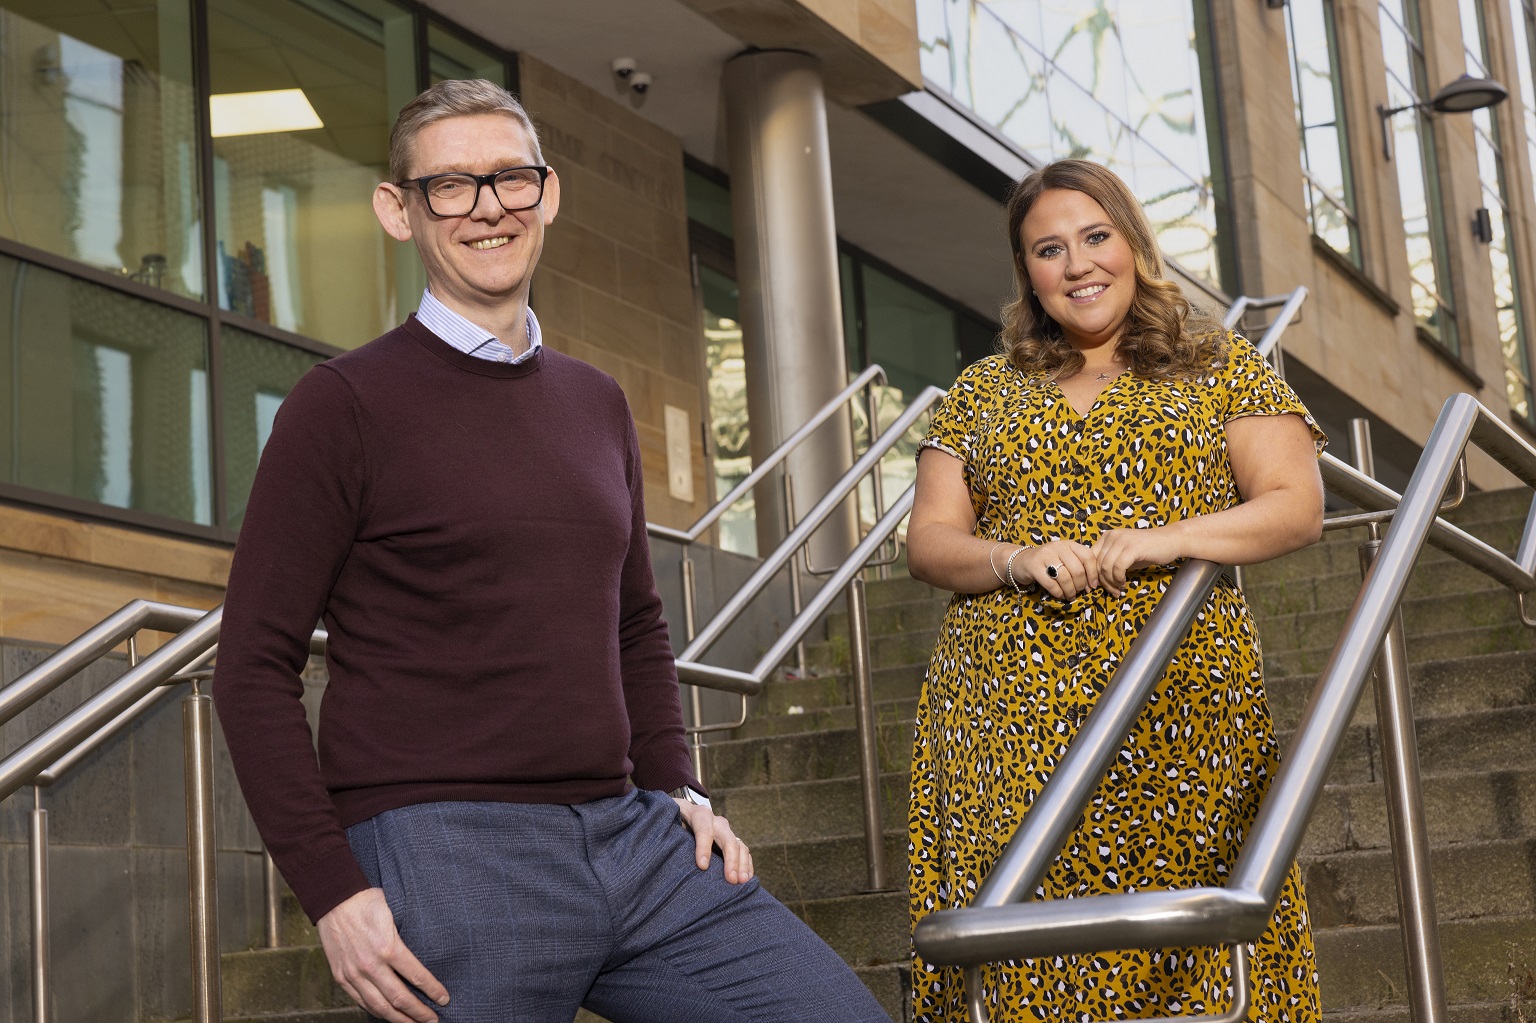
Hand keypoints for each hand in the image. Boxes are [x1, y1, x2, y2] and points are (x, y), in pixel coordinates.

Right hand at [317, 888, 448, 1022]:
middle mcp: (371, 965)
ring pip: (379, 1006)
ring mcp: (354, 974)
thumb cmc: (367, 902)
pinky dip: (376, 1011)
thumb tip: (425, 954)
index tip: (444, 999)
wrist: (334, 899)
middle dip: (419, 1013)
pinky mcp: (341, 977)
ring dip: (399, 1019)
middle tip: (433, 1020)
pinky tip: (388, 1014)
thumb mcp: (395, 914)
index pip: (416, 977)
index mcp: (388, 947)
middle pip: (400, 998)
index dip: (433, 990)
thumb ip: (405, 938)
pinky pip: (361, 1001)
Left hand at [674, 798, 754, 883]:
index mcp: (698, 814)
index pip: (704, 829)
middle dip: (730, 859)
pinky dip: (747, 864)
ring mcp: (726, 831)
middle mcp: (716, 821)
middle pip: (727, 838)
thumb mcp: (667, 821)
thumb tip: (659, 849)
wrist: (683, 813)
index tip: (702, 866)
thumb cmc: (672, 821)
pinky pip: (744, 851)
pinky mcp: (732, 840)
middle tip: (731, 879)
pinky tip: (746, 878)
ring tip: (741, 882)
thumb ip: (666, 831)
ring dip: (742, 864)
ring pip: (739, 845)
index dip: (703, 847)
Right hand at [1012, 540, 1098, 599]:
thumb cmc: (1048, 562)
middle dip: (1080, 585)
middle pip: (1077, 570)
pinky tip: (1060, 595)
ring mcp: (1045, 556)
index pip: (1088, 556)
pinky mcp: (1034, 567)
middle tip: (1078, 592)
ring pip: (1065, 578)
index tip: (1092, 586)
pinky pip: (1051, 584)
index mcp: (1069, 544)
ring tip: (1069, 596)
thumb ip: (1079, 566)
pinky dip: (1058, 593)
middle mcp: (1058, 547)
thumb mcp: (1065, 558)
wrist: (1021, 561)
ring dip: (1070, 591)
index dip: (1093, 574)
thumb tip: (1093, 584)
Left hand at [1093, 525, 1183, 595]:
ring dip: (1111, 582)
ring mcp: (1121, 541)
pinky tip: (1124, 583)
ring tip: (1119, 589)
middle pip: (1097, 564)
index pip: (1090, 558)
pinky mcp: (1132, 548)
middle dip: (1103, 582)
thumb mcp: (1124, 555)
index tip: (1096, 587)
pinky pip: (1118, 568)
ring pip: (1106, 567)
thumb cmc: (1147, 550)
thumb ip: (1109, 563)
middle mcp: (1111, 536)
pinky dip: (1119, 579)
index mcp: (1107, 537)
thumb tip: (1096, 581)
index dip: (1091, 575)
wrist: (1171, 541)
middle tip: (1112, 591)